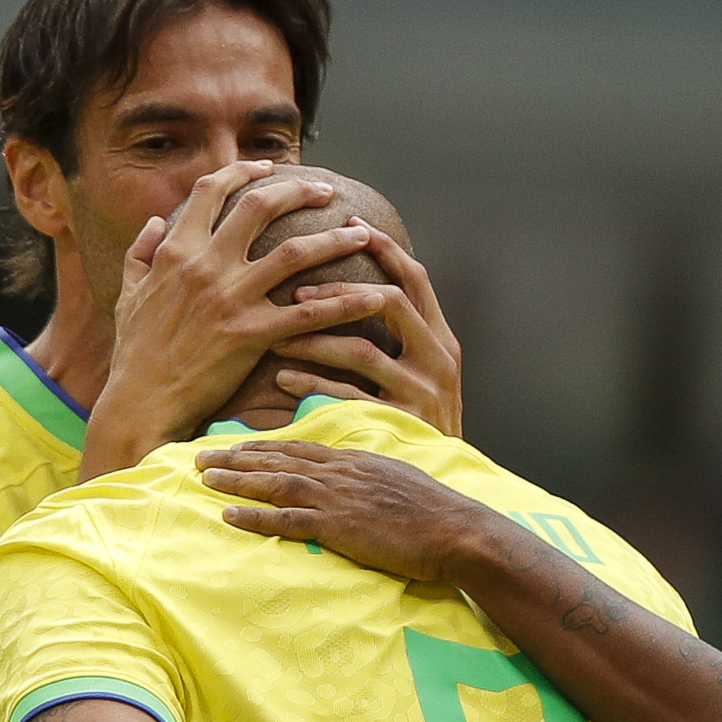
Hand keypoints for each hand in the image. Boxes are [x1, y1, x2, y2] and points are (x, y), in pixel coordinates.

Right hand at [80, 162, 391, 478]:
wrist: (139, 402)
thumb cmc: (133, 355)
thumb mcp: (126, 295)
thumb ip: (141, 253)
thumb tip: (155, 222)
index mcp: (177, 250)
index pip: (211, 190)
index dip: (241, 172)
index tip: (266, 167)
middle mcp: (206, 264)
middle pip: (260, 207)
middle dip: (298, 191)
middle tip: (327, 192)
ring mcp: (231, 298)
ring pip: (294, 253)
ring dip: (333, 238)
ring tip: (361, 234)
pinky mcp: (251, 335)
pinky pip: (309, 315)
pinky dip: (344, 303)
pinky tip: (373, 297)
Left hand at [197, 438, 485, 580]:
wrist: (457, 530)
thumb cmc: (437, 513)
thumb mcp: (401, 481)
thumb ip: (372, 478)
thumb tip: (359, 484)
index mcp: (356, 459)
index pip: (300, 447)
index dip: (264, 446)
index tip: (236, 446)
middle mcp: (341, 471)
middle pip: (279, 458)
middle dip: (236, 455)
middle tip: (200, 455)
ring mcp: (338, 497)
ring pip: (275, 482)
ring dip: (235, 480)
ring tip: (203, 477)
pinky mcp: (339, 526)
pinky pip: (287, 520)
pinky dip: (254, 517)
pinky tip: (227, 516)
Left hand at [276, 220, 462, 436]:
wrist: (442, 495)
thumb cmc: (424, 430)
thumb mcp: (427, 378)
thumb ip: (405, 340)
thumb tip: (363, 298)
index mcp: (444, 341)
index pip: (417, 280)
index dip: (386, 249)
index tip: (351, 226)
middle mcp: (438, 360)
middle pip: (389, 303)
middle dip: (339, 293)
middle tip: (297, 290)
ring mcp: (421, 393)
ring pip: (362, 350)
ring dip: (314, 338)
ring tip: (277, 335)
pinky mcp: (399, 425)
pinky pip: (347, 397)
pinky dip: (311, 385)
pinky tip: (283, 380)